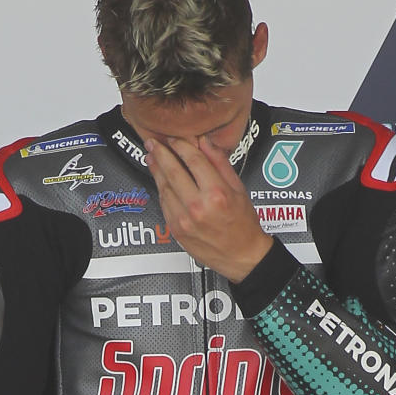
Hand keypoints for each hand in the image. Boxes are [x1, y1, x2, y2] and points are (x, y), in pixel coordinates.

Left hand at [145, 136, 272, 282]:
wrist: (242, 255)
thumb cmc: (243, 224)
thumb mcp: (238, 188)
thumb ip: (219, 163)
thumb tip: (205, 143)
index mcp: (216, 194)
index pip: (193, 160)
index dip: (181, 145)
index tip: (175, 139)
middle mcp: (198, 206)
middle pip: (173, 171)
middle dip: (160, 153)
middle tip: (152, 142)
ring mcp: (184, 219)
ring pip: (164, 187)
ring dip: (156, 170)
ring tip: (152, 158)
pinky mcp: (175, 229)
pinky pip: (163, 203)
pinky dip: (160, 189)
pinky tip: (160, 180)